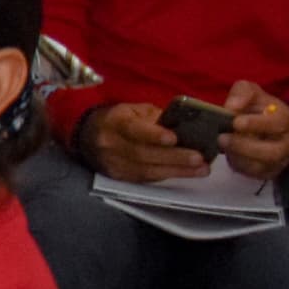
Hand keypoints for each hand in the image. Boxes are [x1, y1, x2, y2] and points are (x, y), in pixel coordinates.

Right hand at [81, 102, 205, 184]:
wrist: (88, 137)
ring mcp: (112, 163)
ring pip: (146, 170)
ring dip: (177, 171)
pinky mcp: (118, 176)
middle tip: (199, 158)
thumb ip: (157, 118)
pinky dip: (167, 175)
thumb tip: (187, 127)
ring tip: (201, 169)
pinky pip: (145, 178)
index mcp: (114, 121)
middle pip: (142, 154)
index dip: (153, 135)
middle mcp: (109, 144)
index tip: (174, 138)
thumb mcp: (135, 110)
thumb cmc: (119, 119)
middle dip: (174, 157)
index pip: (133, 129)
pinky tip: (186, 173)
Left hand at [219, 78, 288, 181]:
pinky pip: (253, 173)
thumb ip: (242, 93)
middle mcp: (288, 143)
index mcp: (287, 120)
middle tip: (222, 138)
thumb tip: (231, 106)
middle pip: (272, 151)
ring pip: (262, 165)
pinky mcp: (267, 171)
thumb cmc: (258, 108)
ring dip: (239, 156)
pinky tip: (228, 154)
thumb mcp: (251, 92)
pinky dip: (239, 164)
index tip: (236, 122)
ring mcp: (279, 160)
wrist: (264, 126)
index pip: (278, 123)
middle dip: (245, 145)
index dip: (257, 123)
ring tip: (222, 145)